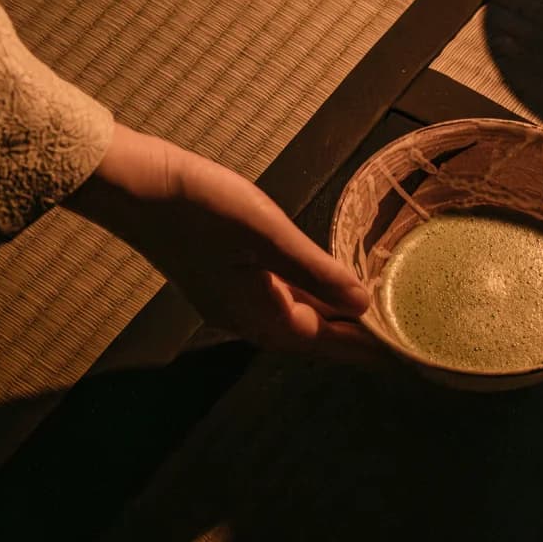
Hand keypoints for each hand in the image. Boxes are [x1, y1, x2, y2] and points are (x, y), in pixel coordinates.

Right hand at [65, 124, 375, 363]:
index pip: (328, 340)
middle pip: (312, 335)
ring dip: (330, 319)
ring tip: (368, 314)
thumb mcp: (268, 235)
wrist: (138, 188)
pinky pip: (276, 300)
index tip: (404, 352)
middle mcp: (244, 317)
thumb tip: (363, 304)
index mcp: (258, 314)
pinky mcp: (221, 278)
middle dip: (354, 337)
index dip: (368, 344)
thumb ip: (316, 272)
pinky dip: (307, 298)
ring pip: (293, 319)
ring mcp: (229, 298)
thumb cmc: (203, 208)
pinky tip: (317, 285)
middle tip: (397, 335)